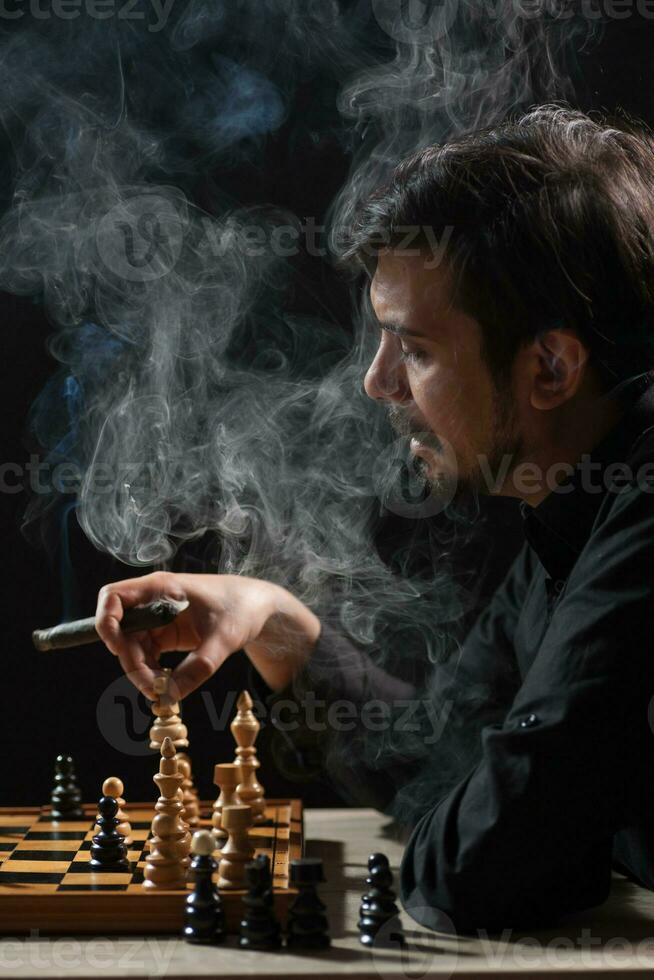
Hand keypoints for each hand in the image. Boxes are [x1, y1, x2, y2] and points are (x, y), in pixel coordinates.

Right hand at [95, 571, 319, 699]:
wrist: (258, 606)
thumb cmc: (242, 609)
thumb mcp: (224, 639)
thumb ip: (199, 667)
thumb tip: (170, 697)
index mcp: (161, 588)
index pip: (113, 597)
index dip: (106, 622)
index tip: (118, 650)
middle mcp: (153, 600)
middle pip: (120, 631)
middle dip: (130, 661)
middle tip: (154, 689)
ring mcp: (158, 617)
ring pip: (131, 646)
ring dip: (140, 670)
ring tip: (163, 691)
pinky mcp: (166, 632)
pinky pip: (146, 653)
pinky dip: (150, 670)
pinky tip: (166, 684)